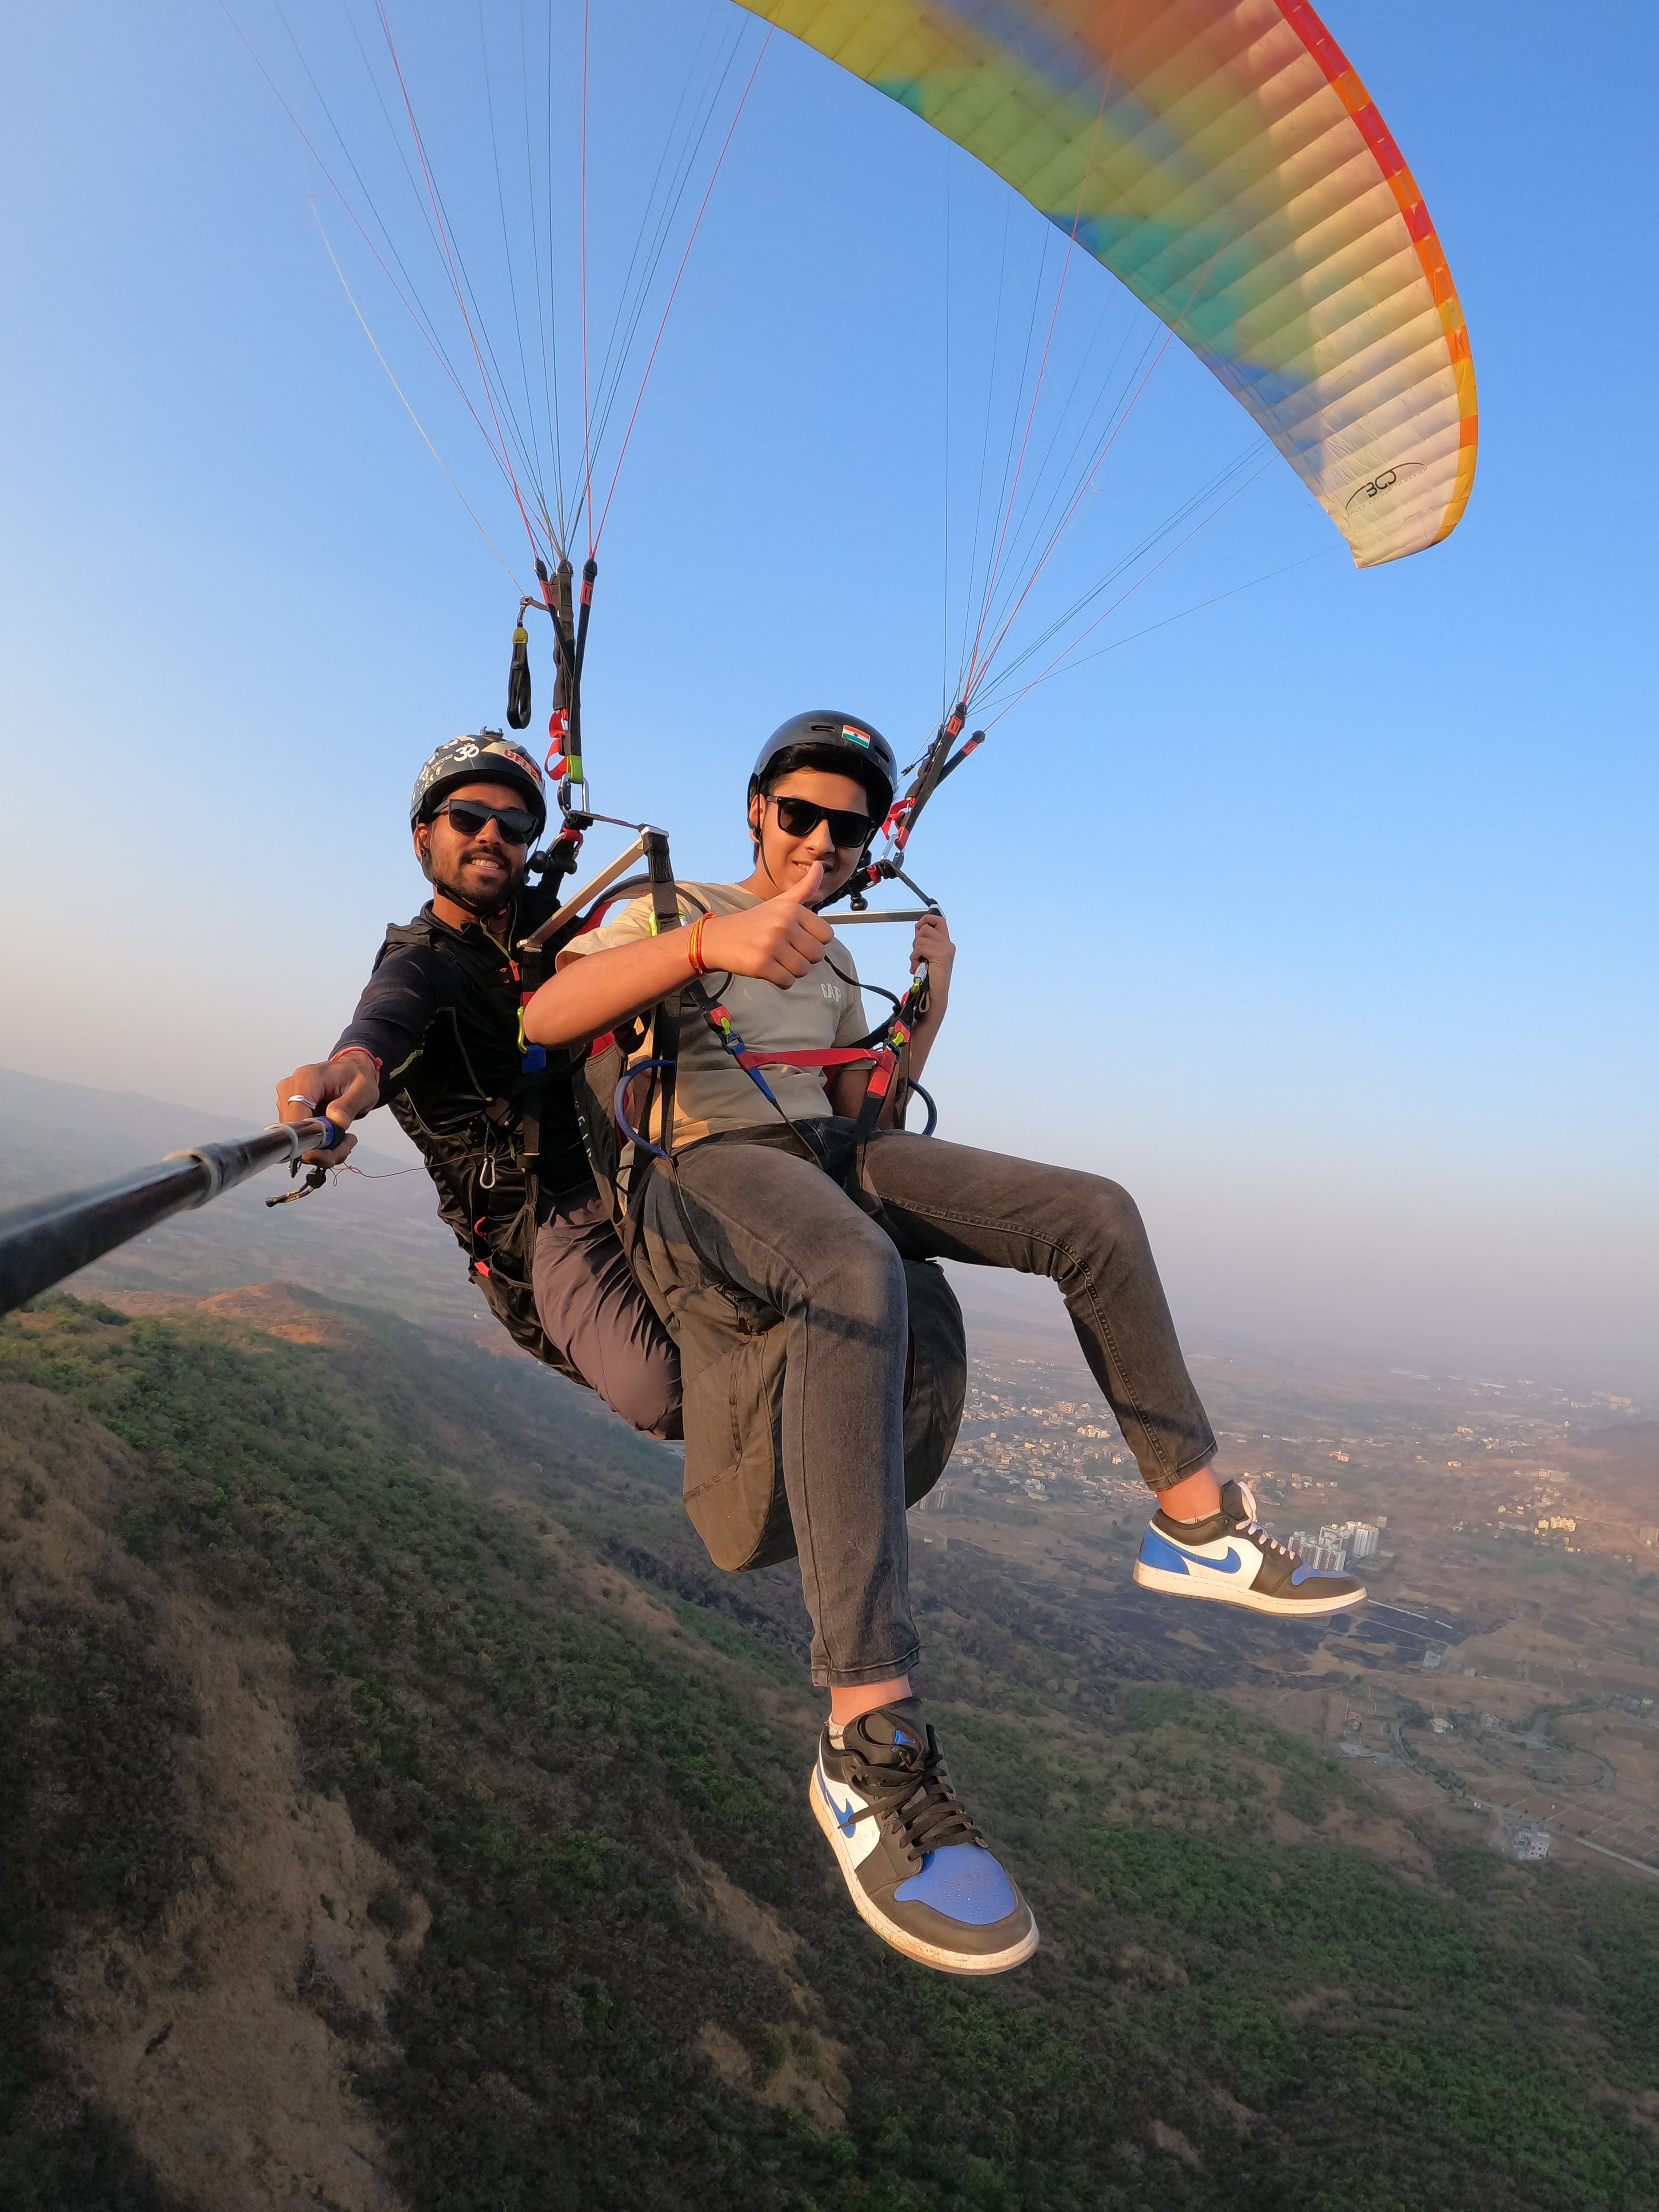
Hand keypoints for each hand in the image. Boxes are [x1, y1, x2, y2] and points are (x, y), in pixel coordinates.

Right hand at [274, 1052, 378, 1165]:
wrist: (352, 1071)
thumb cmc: (356, 1076)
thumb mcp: (363, 1089)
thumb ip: (349, 1105)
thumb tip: (335, 1121)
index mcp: (307, 1079)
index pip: (295, 1113)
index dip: (309, 1135)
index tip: (328, 1144)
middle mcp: (291, 1089)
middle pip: (295, 1131)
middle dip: (321, 1145)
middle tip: (346, 1143)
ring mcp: (288, 1101)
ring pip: (297, 1138)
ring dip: (322, 1147)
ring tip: (344, 1138)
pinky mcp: (290, 1112)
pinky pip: (300, 1137)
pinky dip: (318, 1144)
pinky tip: (334, 1136)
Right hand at [701, 864, 831, 987]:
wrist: (719, 938)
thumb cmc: (754, 922)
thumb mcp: (781, 902)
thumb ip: (805, 887)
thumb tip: (820, 865)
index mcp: (792, 909)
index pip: (826, 935)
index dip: (814, 941)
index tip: (797, 939)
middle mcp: (783, 924)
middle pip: (817, 955)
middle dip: (804, 958)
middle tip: (785, 952)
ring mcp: (772, 944)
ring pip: (803, 970)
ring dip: (792, 971)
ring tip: (776, 960)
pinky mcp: (761, 964)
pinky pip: (787, 982)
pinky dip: (780, 981)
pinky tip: (768, 969)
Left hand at [910, 909, 954, 1000]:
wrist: (934, 994)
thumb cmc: (929, 978)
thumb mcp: (926, 956)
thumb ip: (925, 942)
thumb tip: (918, 928)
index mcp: (946, 944)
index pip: (939, 921)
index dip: (927, 919)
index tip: (918, 925)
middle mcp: (948, 944)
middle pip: (926, 927)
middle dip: (917, 939)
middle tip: (918, 954)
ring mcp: (945, 948)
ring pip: (920, 938)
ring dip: (914, 952)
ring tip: (918, 964)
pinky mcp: (941, 954)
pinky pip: (919, 948)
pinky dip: (914, 958)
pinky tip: (918, 967)